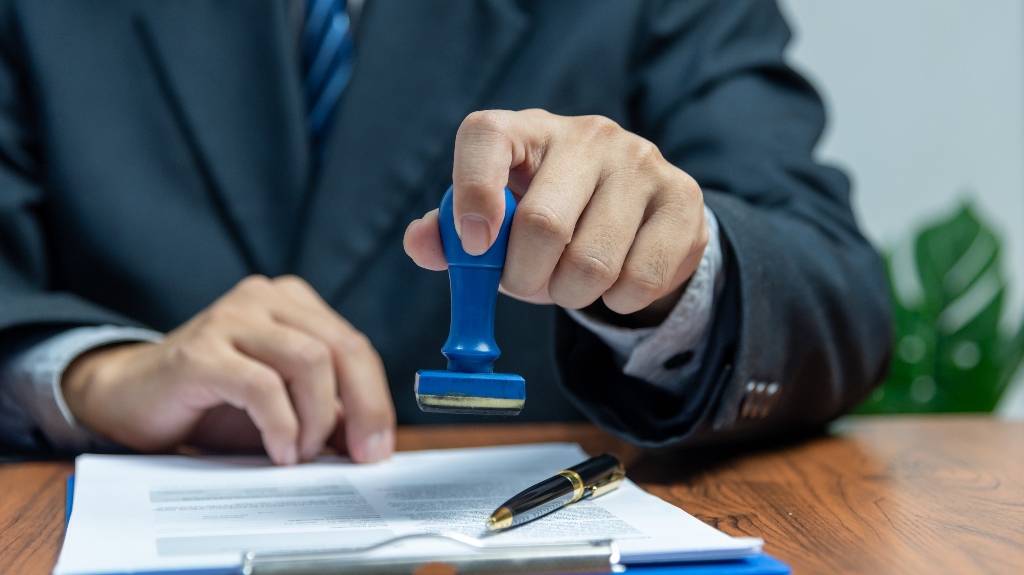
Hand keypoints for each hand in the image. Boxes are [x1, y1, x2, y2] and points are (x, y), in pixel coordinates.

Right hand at [61, 275, 395, 464]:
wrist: (130, 398)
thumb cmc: (212, 401)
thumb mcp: (283, 405)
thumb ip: (327, 411)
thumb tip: (373, 442)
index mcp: (292, 302)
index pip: (354, 346)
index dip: (375, 399)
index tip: (379, 447)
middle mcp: (264, 299)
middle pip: (341, 348)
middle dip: (363, 408)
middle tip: (362, 456)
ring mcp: (230, 318)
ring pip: (310, 360)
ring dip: (316, 418)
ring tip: (302, 453)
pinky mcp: (200, 351)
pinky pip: (262, 385)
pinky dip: (281, 424)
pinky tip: (279, 451)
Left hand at [404, 109, 707, 325]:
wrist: (636, 213)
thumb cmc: (549, 215)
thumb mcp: (496, 221)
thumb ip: (450, 234)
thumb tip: (422, 244)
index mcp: (527, 130)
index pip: (486, 137)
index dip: (471, 194)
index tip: (474, 246)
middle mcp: (587, 135)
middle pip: (543, 223)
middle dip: (525, 278)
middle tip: (528, 285)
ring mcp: (642, 162)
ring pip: (593, 263)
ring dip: (571, 295)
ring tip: (571, 283)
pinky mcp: (684, 199)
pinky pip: (640, 279)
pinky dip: (617, 301)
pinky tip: (614, 282)